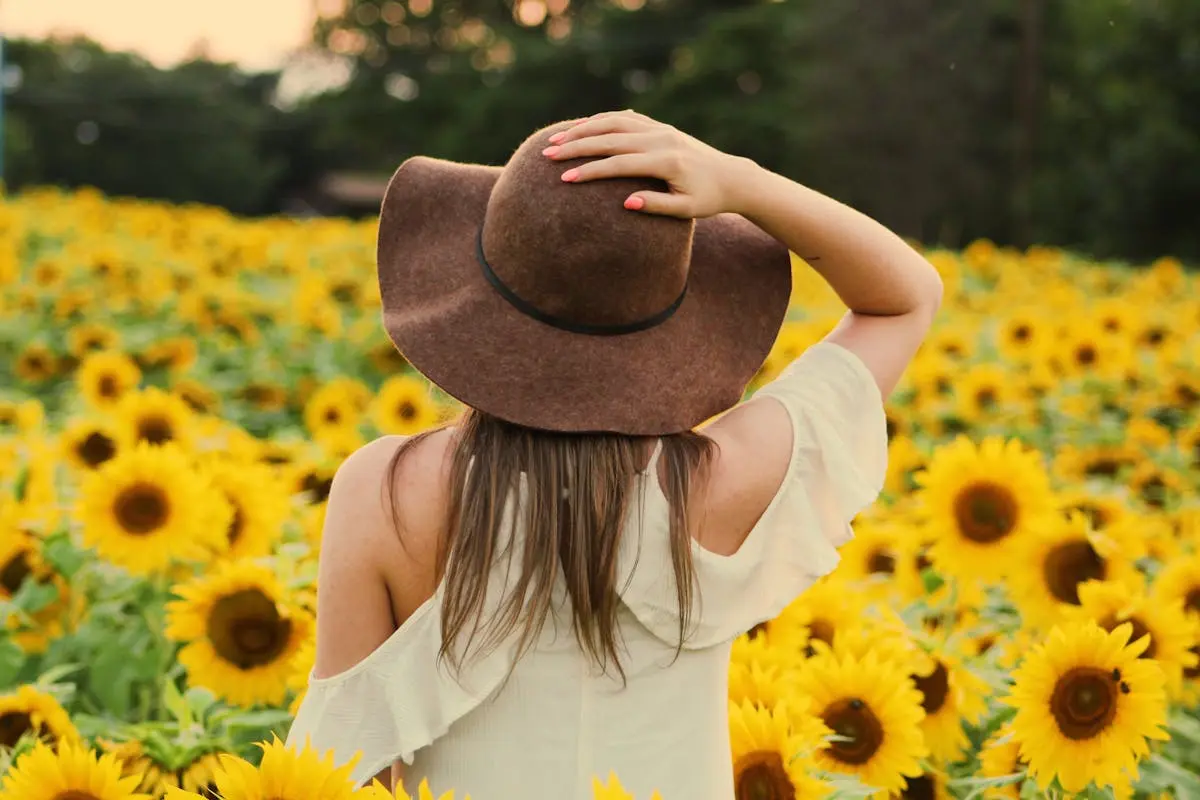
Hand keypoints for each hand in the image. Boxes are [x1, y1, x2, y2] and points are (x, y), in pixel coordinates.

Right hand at [542, 110, 753, 218]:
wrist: (731, 177)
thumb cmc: (708, 199)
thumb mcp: (687, 210)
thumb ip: (657, 206)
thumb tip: (625, 203)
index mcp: (667, 161)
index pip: (620, 164)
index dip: (591, 171)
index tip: (565, 179)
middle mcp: (661, 139)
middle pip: (610, 138)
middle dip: (576, 145)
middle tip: (548, 154)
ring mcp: (660, 128)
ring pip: (614, 121)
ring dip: (583, 128)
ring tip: (556, 138)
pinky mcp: (659, 126)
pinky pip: (624, 117)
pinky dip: (600, 120)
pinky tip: (581, 128)